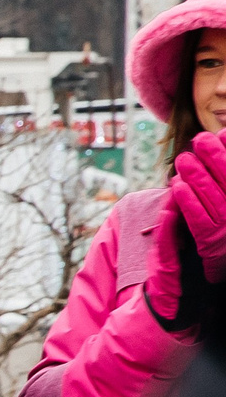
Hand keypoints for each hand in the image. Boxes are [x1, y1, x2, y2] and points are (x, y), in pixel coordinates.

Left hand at [172, 129, 225, 277]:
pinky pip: (198, 219)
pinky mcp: (210, 242)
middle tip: (199, 140)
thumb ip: (224, 172)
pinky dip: (188, 201)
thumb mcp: (225, 195)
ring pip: (211, 196)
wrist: (225, 262)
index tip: (219, 135)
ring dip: (196, 176)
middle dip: (214, 158)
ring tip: (183, 159)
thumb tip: (224, 136)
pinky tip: (177, 185)